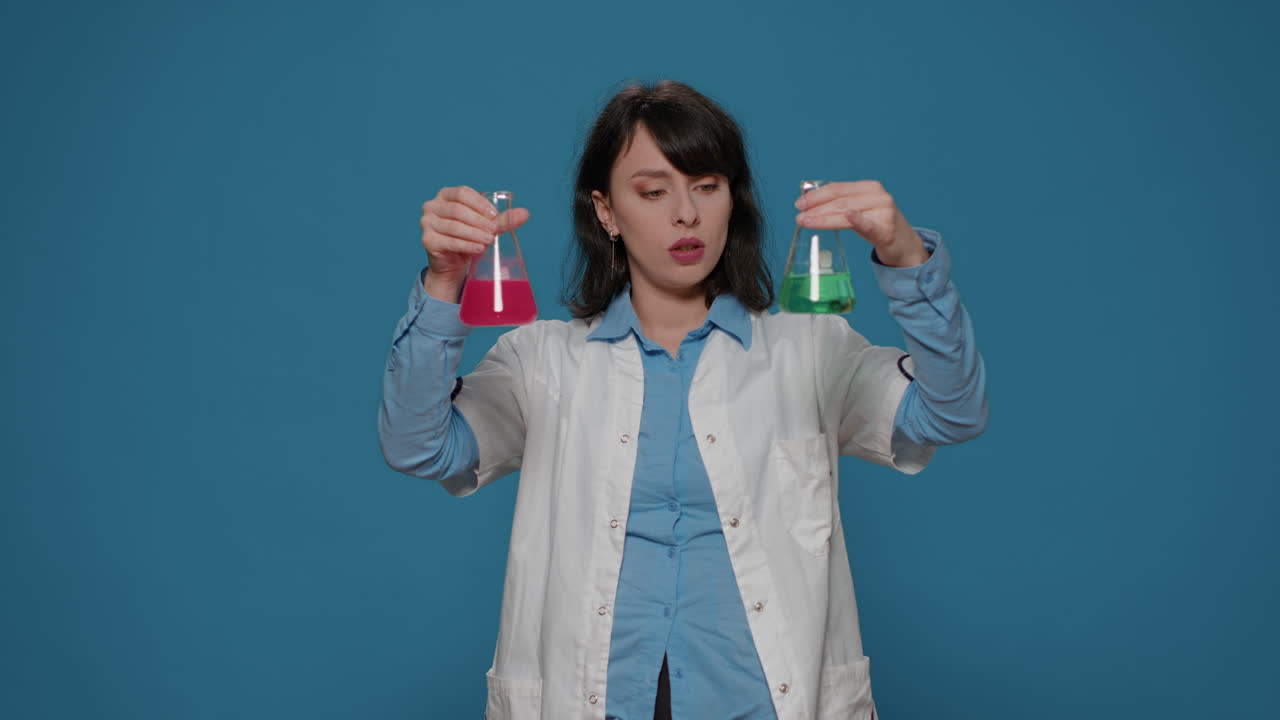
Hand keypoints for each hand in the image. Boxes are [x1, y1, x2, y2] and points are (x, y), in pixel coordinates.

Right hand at [420, 186, 530, 279]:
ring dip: (474, 234)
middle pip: (458, 210)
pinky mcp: (427, 240)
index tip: (494, 215)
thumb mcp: (485, 226)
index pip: (463, 193)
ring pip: (454, 226)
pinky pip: (449, 241)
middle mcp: (433, 206)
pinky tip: (478, 249)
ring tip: (489, 240)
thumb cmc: (469, 238)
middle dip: (478, 221)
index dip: (480, 203)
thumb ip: (502, 219)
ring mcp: (427, 223)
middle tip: (493, 231)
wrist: (453, 263)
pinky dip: (466, 245)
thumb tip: (525, 213)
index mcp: (446, 195)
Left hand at [794, 180, 927, 267]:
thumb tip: (810, 201)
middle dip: (816, 208)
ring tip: (806, 222)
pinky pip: (868, 224)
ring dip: (823, 218)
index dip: (816, 195)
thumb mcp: (860, 209)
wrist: (904, 244)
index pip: (838, 188)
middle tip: (799, 216)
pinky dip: (857, 220)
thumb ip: (841, 203)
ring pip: (846, 212)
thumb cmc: (877, 225)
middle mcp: (878, 196)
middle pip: (840, 200)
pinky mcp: (886, 230)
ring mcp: (884, 212)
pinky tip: (848, 216)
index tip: (800, 203)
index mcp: (870, 187)